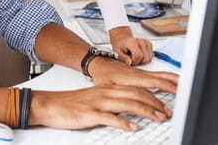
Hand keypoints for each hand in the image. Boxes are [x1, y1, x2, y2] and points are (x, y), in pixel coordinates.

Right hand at [29, 84, 172, 130]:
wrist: (50, 104)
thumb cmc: (71, 103)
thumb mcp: (94, 99)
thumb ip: (111, 102)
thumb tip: (129, 111)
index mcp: (107, 89)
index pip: (135, 89)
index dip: (152, 97)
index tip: (163, 105)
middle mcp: (105, 93)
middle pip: (135, 95)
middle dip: (154, 103)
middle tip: (167, 112)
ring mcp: (98, 103)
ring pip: (128, 104)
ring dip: (146, 111)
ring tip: (158, 118)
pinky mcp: (91, 114)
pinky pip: (111, 118)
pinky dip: (125, 123)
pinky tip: (134, 128)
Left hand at [89, 56, 178, 93]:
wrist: (99, 63)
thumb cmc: (102, 75)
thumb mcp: (108, 88)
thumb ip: (121, 95)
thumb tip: (132, 105)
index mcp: (133, 78)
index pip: (153, 84)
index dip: (165, 92)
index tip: (173, 102)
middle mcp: (140, 74)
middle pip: (162, 78)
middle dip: (175, 87)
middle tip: (186, 97)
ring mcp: (142, 72)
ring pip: (163, 74)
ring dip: (175, 80)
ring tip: (187, 87)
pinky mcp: (142, 73)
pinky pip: (159, 74)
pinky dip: (170, 78)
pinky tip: (175, 82)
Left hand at [109, 26, 152, 64]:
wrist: (123, 40)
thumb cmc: (120, 47)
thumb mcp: (117, 52)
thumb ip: (122, 58)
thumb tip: (129, 62)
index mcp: (132, 42)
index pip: (138, 55)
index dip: (134, 61)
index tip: (130, 61)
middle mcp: (141, 41)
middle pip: (145, 58)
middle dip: (139, 62)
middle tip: (132, 59)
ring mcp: (146, 42)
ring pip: (149, 58)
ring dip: (142, 61)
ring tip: (135, 57)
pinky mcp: (149, 44)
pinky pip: (151, 56)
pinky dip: (145, 58)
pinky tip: (139, 55)